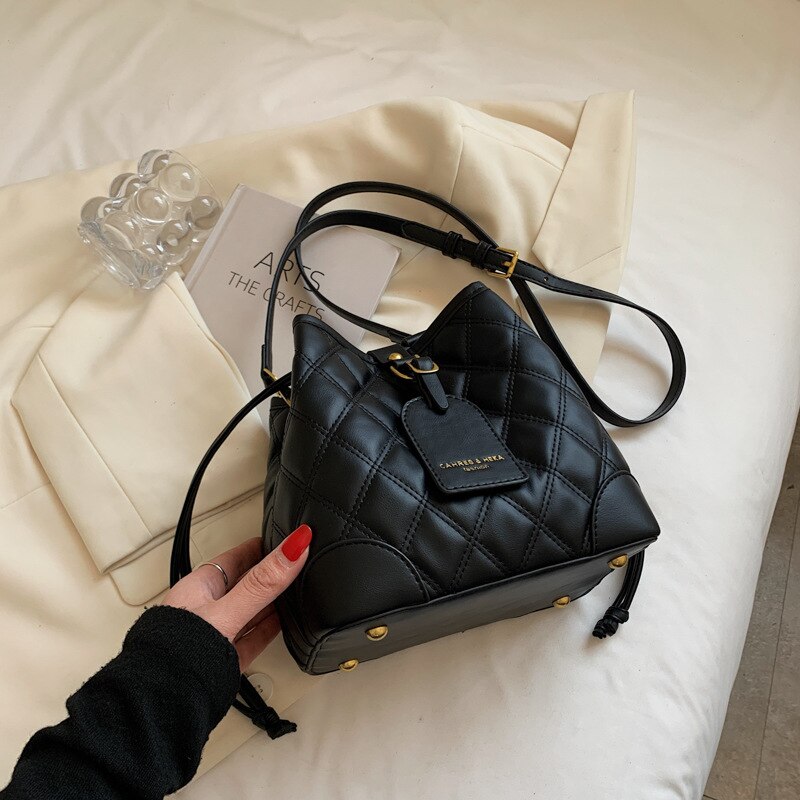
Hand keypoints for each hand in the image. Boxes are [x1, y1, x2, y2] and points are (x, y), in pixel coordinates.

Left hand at [163, 525, 311, 669]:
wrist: (165, 701)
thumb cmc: (177, 652)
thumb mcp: (228, 611)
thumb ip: (263, 583)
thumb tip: (293, 547)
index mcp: (201, 587)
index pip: (236, 557)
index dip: (261, 546)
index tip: (282, 536)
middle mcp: (207, 608)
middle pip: (246, 583)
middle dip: (269, 574)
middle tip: (294, 562)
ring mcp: (216, 634)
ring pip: (251, 610)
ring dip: (272, 601)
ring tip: (294, 589)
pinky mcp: (226, 659)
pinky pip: (254, 637)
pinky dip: (271, 628)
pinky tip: (283, 624)